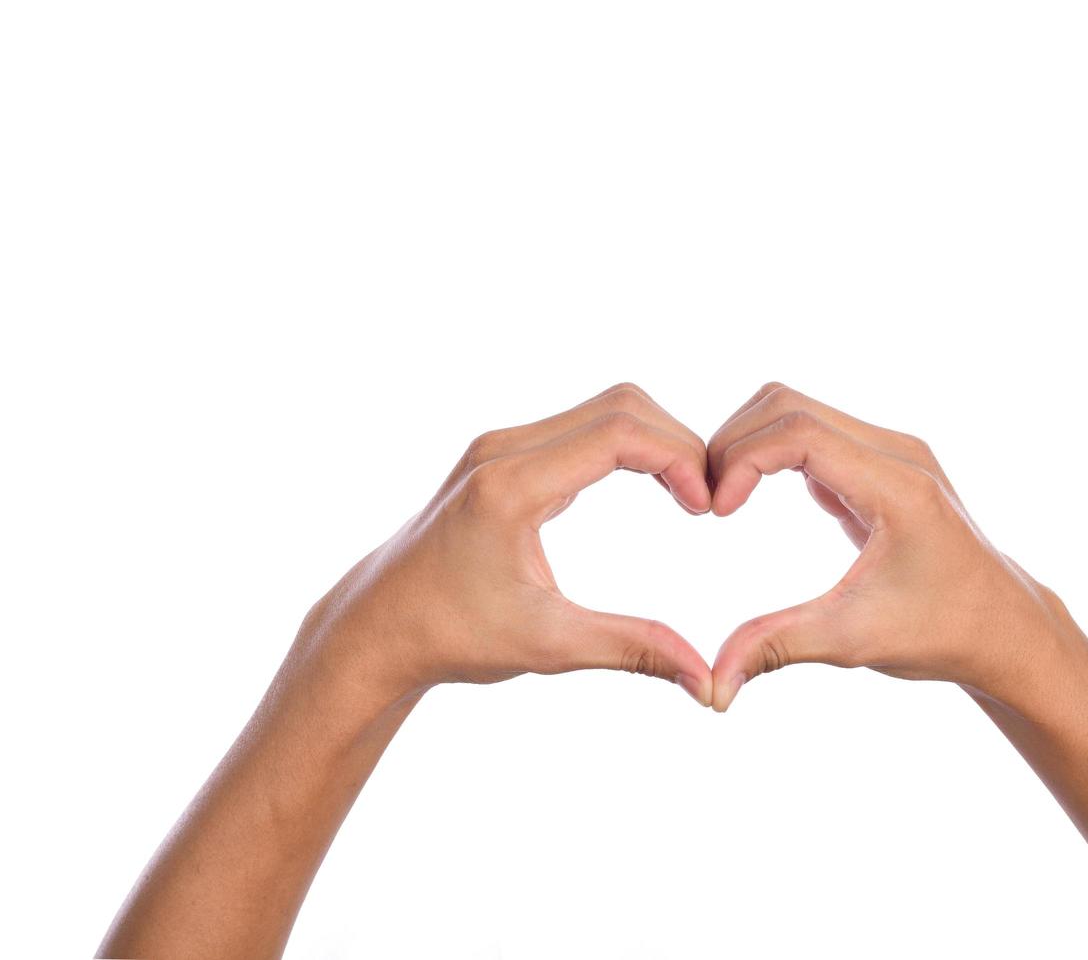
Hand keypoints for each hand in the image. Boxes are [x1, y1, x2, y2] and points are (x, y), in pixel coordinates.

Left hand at [301, 384, 715, 706]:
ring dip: (655, 441)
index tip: (708, 507)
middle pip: (619, 406)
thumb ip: (633, 649)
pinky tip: (654, 486)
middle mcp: (502, 451)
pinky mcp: (502, 456)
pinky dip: (628, 445)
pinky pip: (581, 426)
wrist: (378, 627)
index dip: (679, 459)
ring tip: (689, 493)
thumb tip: (707, 682)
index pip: (619, 434)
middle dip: (677, 443)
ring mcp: (499, 447)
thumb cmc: (453, 637)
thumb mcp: (549, 646)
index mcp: (511, 487)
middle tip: (709, 499)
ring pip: (603, 409)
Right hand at [705, 383, 1067, 711]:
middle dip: (733, 443)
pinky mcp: (881, 464)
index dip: (741, 459)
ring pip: (797, 410)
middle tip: (704, 501)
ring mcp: (892, 453)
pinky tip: (749, 498)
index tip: (714, 512)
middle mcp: (897, 453)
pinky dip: (771, 454)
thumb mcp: (853, 642)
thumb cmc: (941, 633)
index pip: (798, 432)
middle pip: (789, 405)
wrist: (1003, 628)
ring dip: (749, 444)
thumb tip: (712, 688)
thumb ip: (777, 648)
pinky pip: (813, 433)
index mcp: (897, 486)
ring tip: (721, 498)